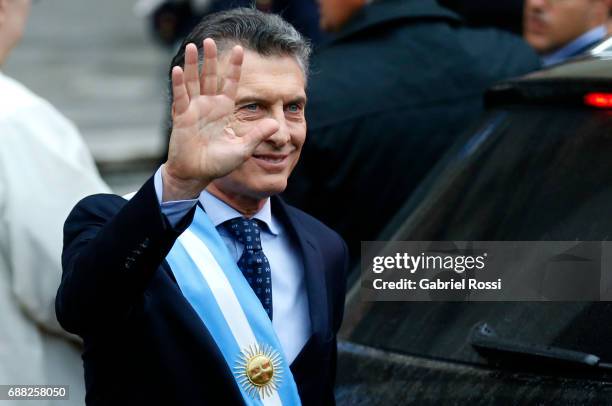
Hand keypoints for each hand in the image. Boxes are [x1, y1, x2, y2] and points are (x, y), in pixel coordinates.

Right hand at [162, 39, 278, 200]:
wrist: (198, 174)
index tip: (240, 50)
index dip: (235, 67)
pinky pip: (180, 97)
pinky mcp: (182, 117)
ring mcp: (194, 109)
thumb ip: (257, 135)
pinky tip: (178, 69)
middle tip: (211, 40)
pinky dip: (179, 83)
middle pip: (210, 77)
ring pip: (193, 82)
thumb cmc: (219, 163)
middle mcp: (209, 105)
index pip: (231, 83)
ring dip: (193, 64)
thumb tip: (275, 123)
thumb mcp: (243, 148)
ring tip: (194, 47)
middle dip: (211, 58)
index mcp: (224, 110)